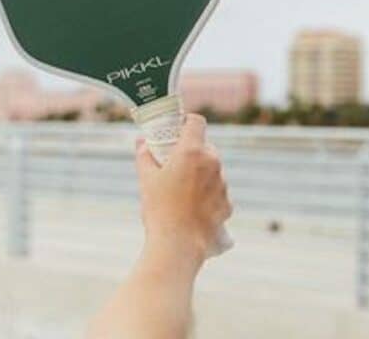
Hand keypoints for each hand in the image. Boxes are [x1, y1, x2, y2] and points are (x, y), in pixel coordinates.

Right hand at [134, 114, 232, 266]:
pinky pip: (217, 192)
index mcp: (192, 152)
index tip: (177, 129)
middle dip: (192, 152)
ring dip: (201, 174)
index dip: (187, 122)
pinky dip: (208, 194)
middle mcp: (212, 164)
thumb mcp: (146, 179)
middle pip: (206, 147)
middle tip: (174, 163)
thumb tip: (141, 142)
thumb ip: (144, 155)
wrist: (177, 245)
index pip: (196, 122)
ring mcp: (222, 185)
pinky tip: (192, 207)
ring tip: (182, 190)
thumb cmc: (159, 210)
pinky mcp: (227, 204)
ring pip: (213, 170)